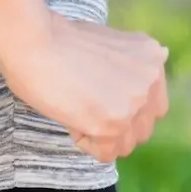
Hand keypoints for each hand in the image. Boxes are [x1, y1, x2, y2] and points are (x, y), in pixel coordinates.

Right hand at [0, 13, 170, 162]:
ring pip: (124, 145)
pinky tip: (71, 114)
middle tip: (87, 105)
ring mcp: (134, 102)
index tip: (101, 98)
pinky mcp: (112, 123)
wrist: (33, 40)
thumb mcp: (111, 41)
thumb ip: (133, 62)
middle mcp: (150, 79)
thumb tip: (157, 61)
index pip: (154, 106)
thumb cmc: (59, 38)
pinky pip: (104, 153)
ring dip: (100, 135)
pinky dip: (85, 142)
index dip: (126, 110)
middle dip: (116, 126)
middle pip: (142, 129)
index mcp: (153, 57)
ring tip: (77, 106)